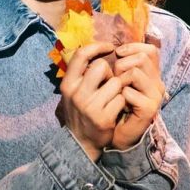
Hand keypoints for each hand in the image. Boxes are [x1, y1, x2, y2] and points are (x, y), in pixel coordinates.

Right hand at [57, 41, 134, 162]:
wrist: (81, 143)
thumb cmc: (80, 111)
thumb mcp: (73, 92)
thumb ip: (81, 74)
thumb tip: (96, 48)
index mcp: (67, 84)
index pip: (81, 54)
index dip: (97, 46)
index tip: (110, 47)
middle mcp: (76, 93)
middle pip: (101, 66)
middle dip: (110, 72)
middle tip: (110, 82)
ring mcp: (90, 106)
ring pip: (115, 82)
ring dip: (118, 88)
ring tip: (113, 97)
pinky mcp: (103, 118)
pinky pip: (121, 98)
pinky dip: (122, 102)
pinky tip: (116, 109)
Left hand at [111, 42, 164, 149]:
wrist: (118, 134)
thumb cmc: (116, 105)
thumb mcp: (119, 81)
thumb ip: (122, 65)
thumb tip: (114, 48)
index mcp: (152, 75)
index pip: (150, 50)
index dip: (133, 47)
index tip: (118, 53)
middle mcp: (158, 83)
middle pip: (143, 58)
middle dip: (122, 64)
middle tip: (115, 76)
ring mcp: (155, 96)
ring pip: (135, 73)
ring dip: (119, 80)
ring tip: (116, 91)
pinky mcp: (149, 109)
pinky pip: (129, 92)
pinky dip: (120, 96)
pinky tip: (119, 104)